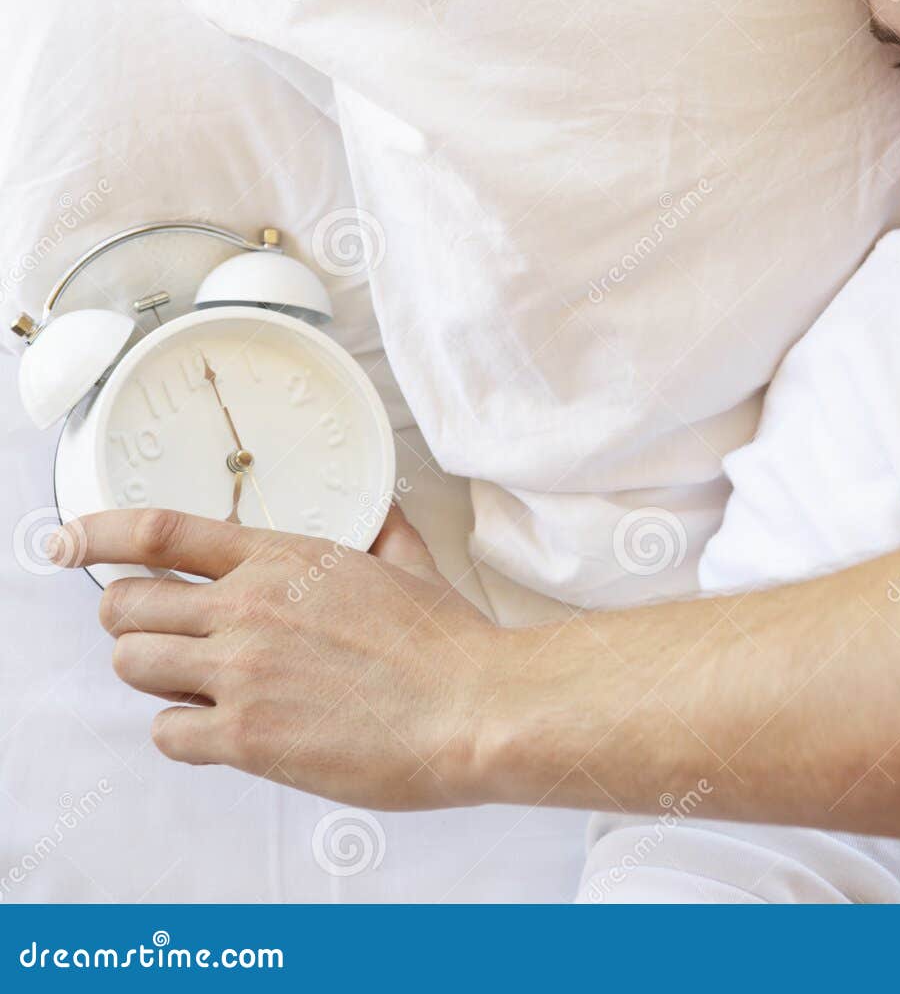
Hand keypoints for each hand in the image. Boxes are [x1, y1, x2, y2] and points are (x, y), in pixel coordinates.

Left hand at [54, 506, 502, 809]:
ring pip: (132, 664)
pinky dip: (185, 733)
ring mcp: (242, 673)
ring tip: (196, 685)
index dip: (100, 532)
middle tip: (164, 635)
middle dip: (133, 620)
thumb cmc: (451, 648)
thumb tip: (384, 516)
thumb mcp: (413, 568)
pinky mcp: (246, 737)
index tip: (71, 539)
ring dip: (155, 676)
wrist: (475, 710)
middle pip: (126, 603)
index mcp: (286, 560)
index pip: (162, 532)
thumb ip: (384, 535)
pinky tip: (223, 730)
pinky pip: (166, 732)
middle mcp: (250, 609)